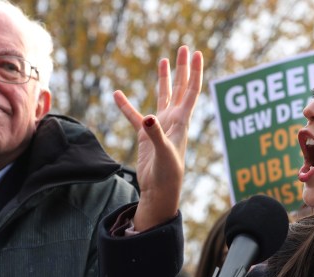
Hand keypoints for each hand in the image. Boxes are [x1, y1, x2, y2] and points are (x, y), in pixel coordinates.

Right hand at [114, 46, 203, 230]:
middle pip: (180, 88)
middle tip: (184, 47)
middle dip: (182, 68)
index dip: (194, 72)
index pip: (191, 91)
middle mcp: (173, 120)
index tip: (196, 53)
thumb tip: (147, 118)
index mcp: (181, 121)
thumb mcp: (164, 154)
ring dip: (164, 79)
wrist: (160, 191)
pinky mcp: (145, 135)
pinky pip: (134, 116)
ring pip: (163, 96)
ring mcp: (159, 125)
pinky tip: (116, 94)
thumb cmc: (168, 175)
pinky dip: (126, 106)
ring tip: (163, 60)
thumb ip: (155, 134)